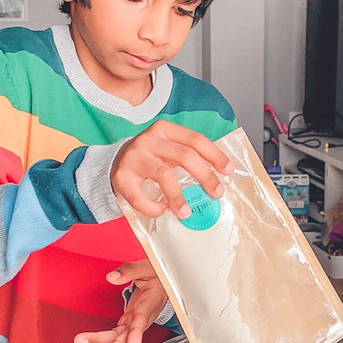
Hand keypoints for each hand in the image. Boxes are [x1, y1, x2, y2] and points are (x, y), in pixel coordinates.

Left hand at [74, 260, 167, 342]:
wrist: (164, 284)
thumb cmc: (157, 276)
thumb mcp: (147, 268)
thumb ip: (130, 271)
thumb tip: (111, 277)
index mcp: (151, 302)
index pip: (144, 319)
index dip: (137, 332)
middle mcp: (144, 316)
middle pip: (130, 334)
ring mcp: (136, 321)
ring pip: (120, 336)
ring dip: (102, 341)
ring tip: (82, 341)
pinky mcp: (129, 322)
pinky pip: (116, 333)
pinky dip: (101, 337)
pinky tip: (86, 339)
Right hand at [111, 120, 233, 217]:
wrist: (114, 163)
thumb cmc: (150, 158)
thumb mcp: (168, 148)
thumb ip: (188, 156)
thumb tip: (218, 178)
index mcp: (165, 130)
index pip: (195, 139)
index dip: (215, 155)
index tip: (228, 170)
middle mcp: (149, 140)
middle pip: (184, 155)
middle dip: (205, 176)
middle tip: (216, 192)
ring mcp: (134, 157)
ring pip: (165, 175)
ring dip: (179, 197)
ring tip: (186, 212)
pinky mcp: (121, 176)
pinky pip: (140, 197)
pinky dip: (153, 207)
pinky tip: (162, 210)